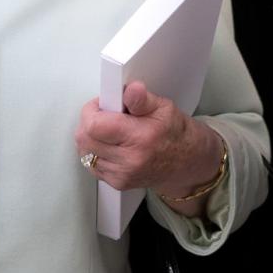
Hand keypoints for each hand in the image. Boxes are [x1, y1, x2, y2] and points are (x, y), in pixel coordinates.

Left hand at [75, 81, 224, 216]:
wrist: (187, 162)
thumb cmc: (175, 133)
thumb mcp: (163, 108)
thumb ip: (141, 99)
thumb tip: (132, 90)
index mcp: (140, 138)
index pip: (94, 125)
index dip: (92, 110)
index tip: (102, 105)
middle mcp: (129, 160)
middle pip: (84, 138)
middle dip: (89, 122)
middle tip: (106, 116)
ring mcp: (122, 175)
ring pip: (84, 151)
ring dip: (91, 138)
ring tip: (111, 131)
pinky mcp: (117, 183)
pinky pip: (91, 164)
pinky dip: (96, 152)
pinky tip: (111, 145)